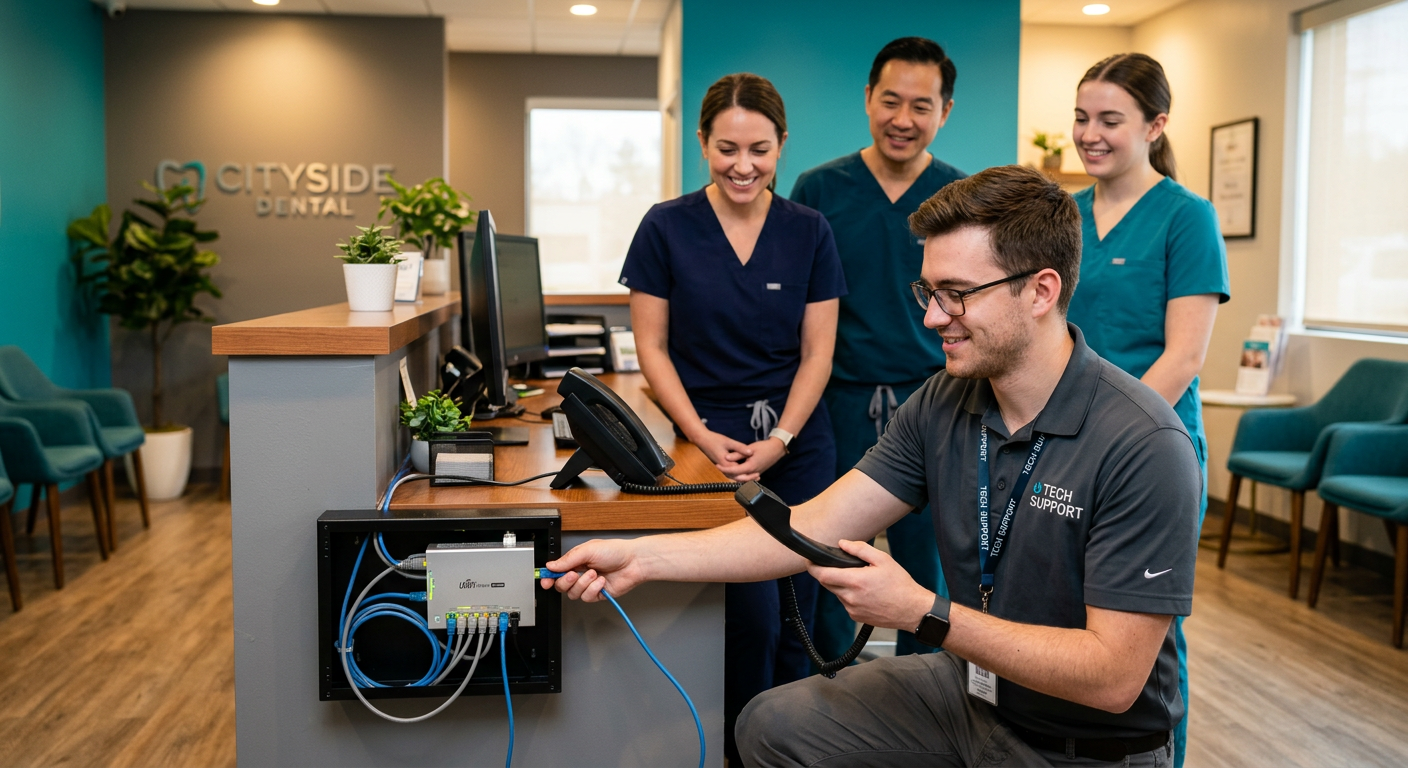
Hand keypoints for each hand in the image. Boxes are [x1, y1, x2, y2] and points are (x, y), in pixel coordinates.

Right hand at [539, 538, 645, 602]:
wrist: (634, 562)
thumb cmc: (615, 551)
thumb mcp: (588, 550)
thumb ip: (568, 560)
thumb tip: (551, 566)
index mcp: (576, 561)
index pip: (556, 572)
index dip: (548, 577)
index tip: (545, 581)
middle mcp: (580, 573)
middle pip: (561, 585)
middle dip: (566, 581)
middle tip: (574, 574)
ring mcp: (588, 585)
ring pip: (573, 593)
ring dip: (583, 584)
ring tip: (595, 574)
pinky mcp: (597, 594)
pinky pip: (587, 597)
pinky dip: (593, 589)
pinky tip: (601, 581)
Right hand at [689, 428, 753, 474]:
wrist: (702, 439)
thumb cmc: (714, 440)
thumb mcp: (728, 442)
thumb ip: (740, 448)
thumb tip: (751, 452)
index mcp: (725, 463)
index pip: (739, 472)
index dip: (749, 474)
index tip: (758, 473)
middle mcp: (723, 468)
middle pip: (736, 477)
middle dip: (747, 478)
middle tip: (758, 476)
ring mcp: (721, 467)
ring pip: (733, 476)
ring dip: (743, 477)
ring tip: (753, 476)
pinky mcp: (721, 465)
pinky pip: (730, 472)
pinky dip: (738, 473)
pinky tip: (744, 471)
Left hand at [722, 438, 786, 482]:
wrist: (777, 449)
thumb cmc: (764, 447)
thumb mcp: (750, 448)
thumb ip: (738, 454)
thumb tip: (726, 458)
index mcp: (750, 467)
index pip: (734, 471)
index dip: (724, 468)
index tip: (717, 464)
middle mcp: (752, 472)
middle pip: (737, 476)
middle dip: (727, 472)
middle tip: (718, 466)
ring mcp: (756, 473)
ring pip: (741, 477)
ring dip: (733, 474)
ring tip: (724, 468)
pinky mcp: (757, 471)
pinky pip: (746, 475)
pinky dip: (739, 474)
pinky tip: (734, 469)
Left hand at [806, 540, 933, 631]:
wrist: (912, 610)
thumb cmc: (900, 585)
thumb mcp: (883, 560)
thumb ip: (860, 550)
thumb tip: (842, 543)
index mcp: (855, 581)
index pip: (823, 575)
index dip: (812, 567)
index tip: (809, 561)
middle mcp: (850, 597)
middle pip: (827, 583)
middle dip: (827, 574)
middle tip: (837, 566)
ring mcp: (852, 609)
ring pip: (836, 593)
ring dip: (840, 584)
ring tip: (859, 579)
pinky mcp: (856, 617)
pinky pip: (845, 602)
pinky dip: (849, 595)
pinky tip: (864, 592)